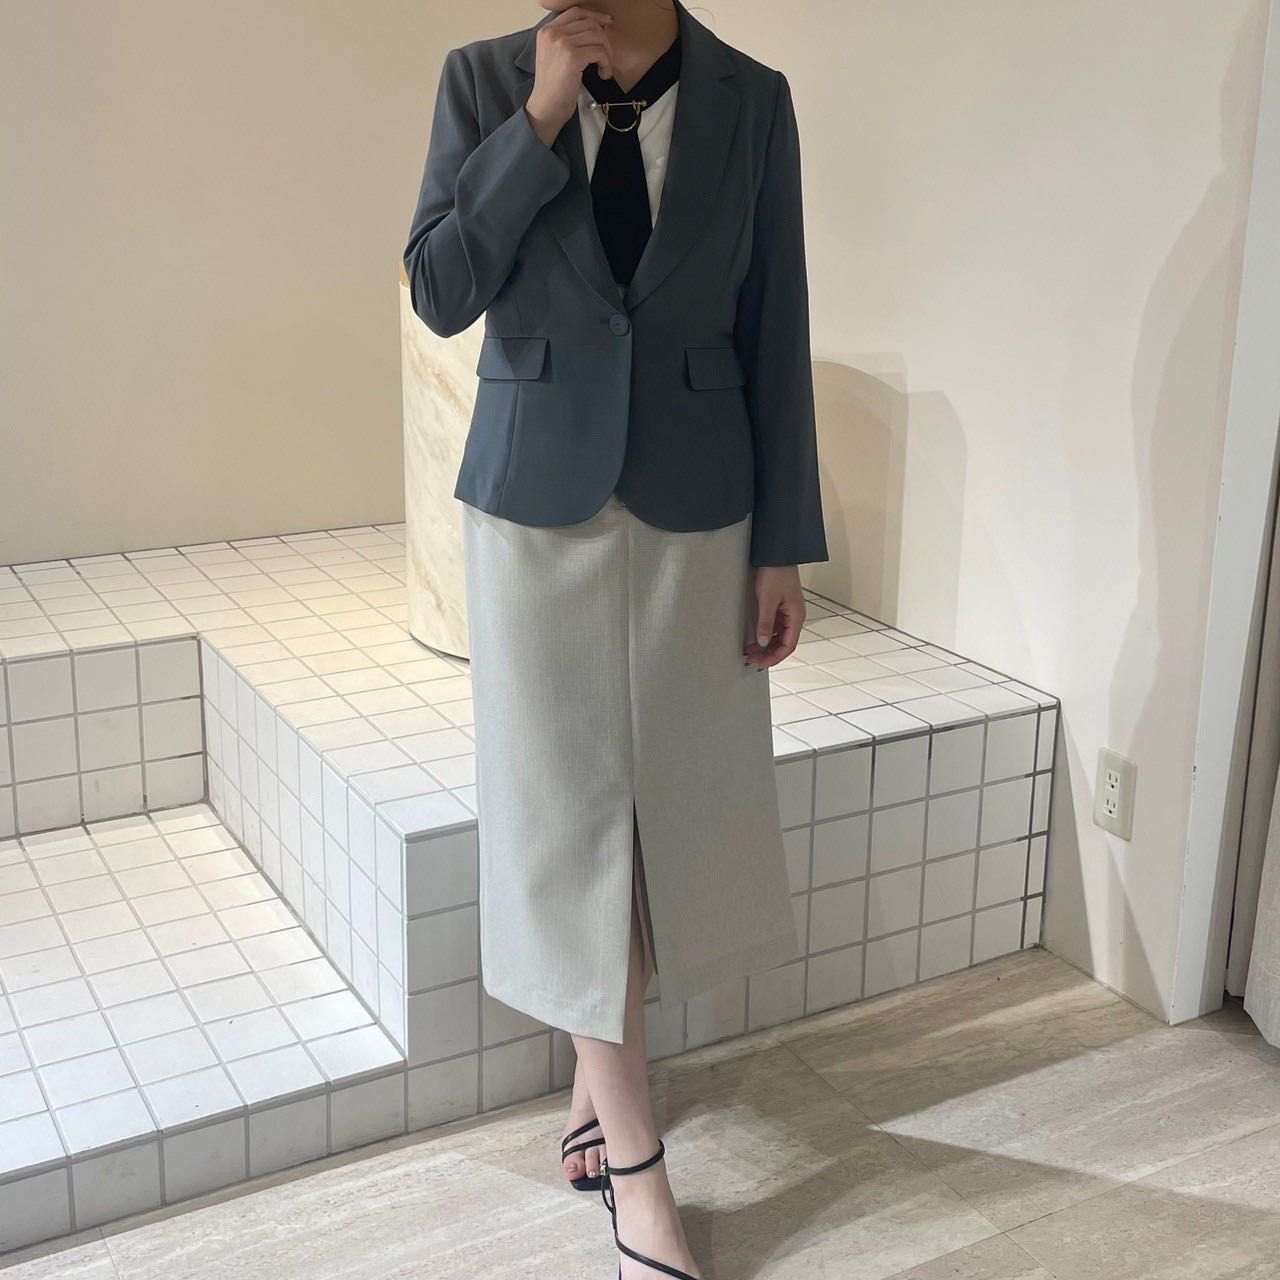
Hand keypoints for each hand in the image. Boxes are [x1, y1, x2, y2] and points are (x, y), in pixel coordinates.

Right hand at [526, 5, 613, 143]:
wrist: (546, 107)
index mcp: (547, 31)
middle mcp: (553, 33)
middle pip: (589, 23)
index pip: (576, 12)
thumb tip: (596, 29)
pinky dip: (606, 63)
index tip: (606, 23)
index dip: (594, 16)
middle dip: (604, 39)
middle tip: (606, 56)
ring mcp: (562, 43)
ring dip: (607, 53)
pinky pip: (599, 52)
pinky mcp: (572, 57)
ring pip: (597, 36)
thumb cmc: (554, 88)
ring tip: (604, 68)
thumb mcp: (555, 56)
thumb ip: (568, 40)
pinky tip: (603, 74)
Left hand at [745, 566, 805, 668]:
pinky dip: (765, 635)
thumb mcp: (767, 599)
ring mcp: (788, 612)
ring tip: (750, 651)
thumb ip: (765, 622)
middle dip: (769, 653)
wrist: (776, 553)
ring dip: (766, 645)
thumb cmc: (776, 573)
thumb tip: (762, 642)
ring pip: (778, 636)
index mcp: (796, 616)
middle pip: (784, 643)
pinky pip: (775, 627)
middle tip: (752, 659)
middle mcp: (794, 617)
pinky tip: (754, 639)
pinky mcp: (780, 607)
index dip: (775, 657)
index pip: (788, 645)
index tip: (761, 663)